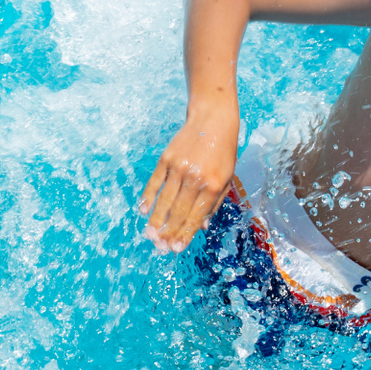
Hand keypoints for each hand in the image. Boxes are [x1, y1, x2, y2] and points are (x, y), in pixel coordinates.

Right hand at [140, 113, 238, 250]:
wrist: (213, 121)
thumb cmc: (223, 152)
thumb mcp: (227, 178)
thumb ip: (214, 203)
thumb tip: (200, 226)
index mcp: (213, 186)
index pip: (195, 216)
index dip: (185, 234)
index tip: (176, 248)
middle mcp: (195, 178)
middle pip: (178, 211)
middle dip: (169, 232)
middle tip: (160, 247)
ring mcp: (179, 168)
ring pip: (165, 199)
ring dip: (156, 219)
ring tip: (150, 235)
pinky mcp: (167, 159)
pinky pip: (155, 182)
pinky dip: (148, 196)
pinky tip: (143, 209)